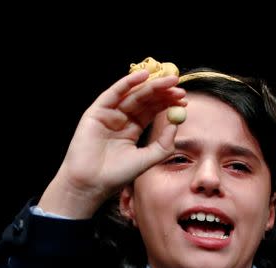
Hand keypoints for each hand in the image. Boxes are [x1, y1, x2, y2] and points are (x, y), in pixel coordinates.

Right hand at [38, 70, 185, 217]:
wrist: (91, 184)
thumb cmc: (116, 176)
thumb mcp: (147, 159)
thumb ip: (163, 143)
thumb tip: (176, 123)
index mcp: (131, 130)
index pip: (151, 110)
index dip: (167, 103)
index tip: (183, 100)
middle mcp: (120, 120)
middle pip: (144, 99)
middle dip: (162, 92)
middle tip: (179, 87)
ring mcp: (108, 115)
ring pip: (132, 94)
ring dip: (151, 85)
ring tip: (169, 81)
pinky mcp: (96, 113)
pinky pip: (113, 94)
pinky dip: (127, 83)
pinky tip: (143, 75)